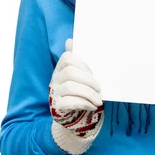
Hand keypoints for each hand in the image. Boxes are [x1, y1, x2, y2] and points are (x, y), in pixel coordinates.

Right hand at [49, 39, 103, 153]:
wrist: (72, 114)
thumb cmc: (79, 90)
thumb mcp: (80, 75)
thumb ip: (78, 59)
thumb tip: (70, 40)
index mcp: (61, 68)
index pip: (68, 58)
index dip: (82, 64)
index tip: (93, 72)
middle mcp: (55, 79)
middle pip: (71, 72)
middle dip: (89, 80)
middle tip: (100, 89)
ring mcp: (54, 93)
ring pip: (70, 87)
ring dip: (88, 93)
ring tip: (99, 100)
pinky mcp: (57, 106)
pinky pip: (70, 102)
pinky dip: (84, 103)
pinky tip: (92, 106)